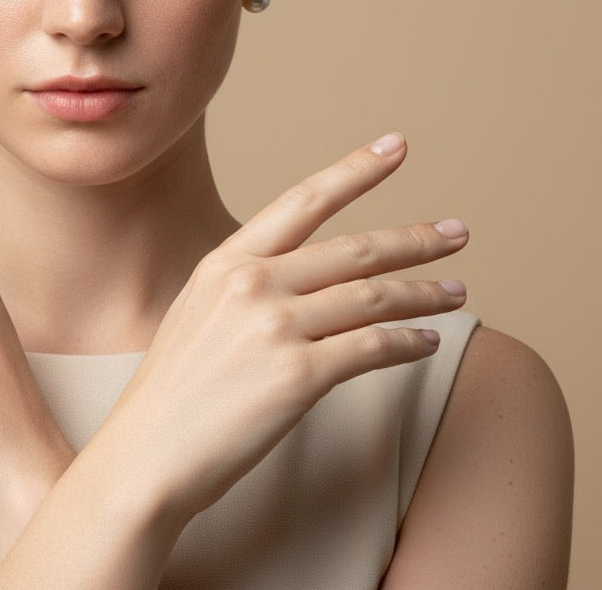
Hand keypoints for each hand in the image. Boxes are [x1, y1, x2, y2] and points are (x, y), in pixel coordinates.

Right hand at [97, 132, 469, 524]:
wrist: (146, 456)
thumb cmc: (172, 392)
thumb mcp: (198, 312)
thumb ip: (245, 284)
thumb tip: (305, 278)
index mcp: (225, 261)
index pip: (303, 200)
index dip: (355, 170)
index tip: (395, 146)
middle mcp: (252, 282)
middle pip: (355, 249)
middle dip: (415, 239)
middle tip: (456, 233)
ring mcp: (274, 326)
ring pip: (373, 296)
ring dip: (424, 293)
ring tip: (456, 291)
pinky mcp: (297, 375)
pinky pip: (373, 348)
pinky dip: (409, 343)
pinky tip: (427, 342)